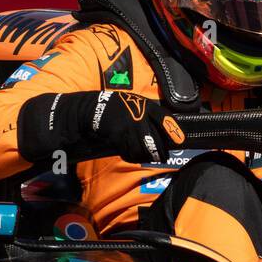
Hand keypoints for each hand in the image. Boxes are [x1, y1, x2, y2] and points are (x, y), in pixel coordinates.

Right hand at [19, 91, 170, 164]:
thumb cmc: (108, 112)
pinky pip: (130, 150)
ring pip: (144, 147)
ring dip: (143, 155)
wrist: (83, 113)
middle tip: (160, 157)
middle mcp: (139, 112)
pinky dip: (130, 155)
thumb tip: (163, 136)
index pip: (165, 118)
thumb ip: (144, 118)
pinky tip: (125, 152)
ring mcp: (129, 123)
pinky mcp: (119, 133)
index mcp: (143, 105)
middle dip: (159, 151)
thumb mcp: (128, 108)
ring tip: (138, 154)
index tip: (179, 141)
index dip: (173, 131)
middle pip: (157, 139)